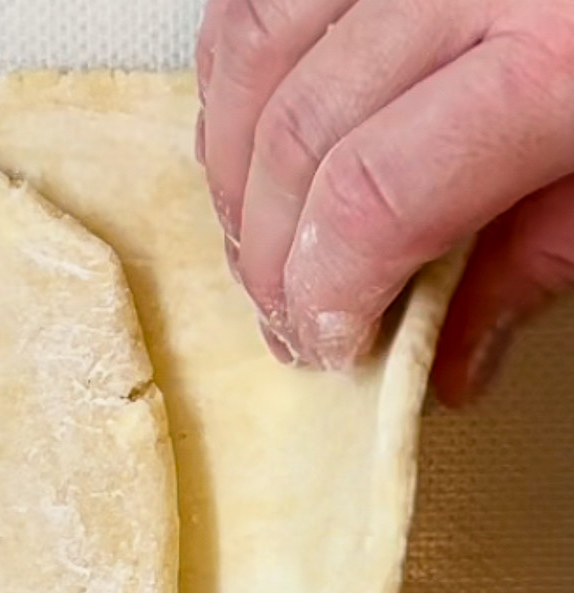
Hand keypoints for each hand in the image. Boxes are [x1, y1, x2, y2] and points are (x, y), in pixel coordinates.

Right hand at [194, 0, 573, 402]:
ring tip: (255, 239)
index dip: (324, 293)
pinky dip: (231, 79)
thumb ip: (539, 262)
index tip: (327, 343)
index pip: (372, 200)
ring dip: (233, 171)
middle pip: (296, 137)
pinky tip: (248, 138)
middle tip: (288, 314)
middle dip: (269, 254)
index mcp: (554, 51)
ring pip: (251, 58)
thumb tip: (449, 361)